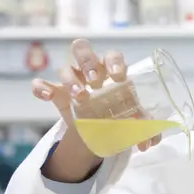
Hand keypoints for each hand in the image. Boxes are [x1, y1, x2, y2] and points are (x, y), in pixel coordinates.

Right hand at [34, 39, 159, 182]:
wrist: (97, 130)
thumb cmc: (117, 114)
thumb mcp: (130, 119)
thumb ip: (143, 128)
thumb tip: (151, 141)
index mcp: (112, 71)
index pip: (113, 56)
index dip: (115, 62)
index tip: (118, 77)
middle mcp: (90, 71)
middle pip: (84, 51)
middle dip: (89, 63)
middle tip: (95, 82)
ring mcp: (71, 80)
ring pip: (64, 67)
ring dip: (70, 80)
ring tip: (80, 97)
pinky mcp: (56, 93)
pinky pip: (43, 84)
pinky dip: (42, 87)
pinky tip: (47, 96)